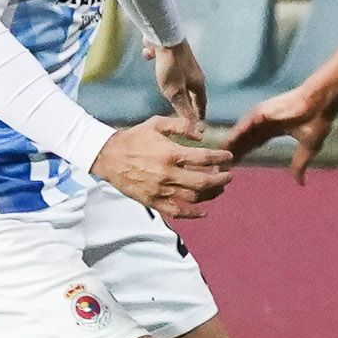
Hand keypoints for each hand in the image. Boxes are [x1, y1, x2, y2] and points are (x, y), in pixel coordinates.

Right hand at [91, 115, 231, 219]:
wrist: (108, 156)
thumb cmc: (134, 138)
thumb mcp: (156, 123)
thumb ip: (181, 125)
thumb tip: (202, 135)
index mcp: (170, 153)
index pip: (204, 158)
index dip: (220, 158)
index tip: (229, 158)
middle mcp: (168, 174)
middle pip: (203, 181)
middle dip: (221, 179)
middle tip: (229, 176)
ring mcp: (161, 190)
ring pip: (193, 197)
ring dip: (210, 194)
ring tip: (219, 189)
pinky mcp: (153, 201)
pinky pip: (176, 212)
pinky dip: (192, 214)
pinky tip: (203, 211)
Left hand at [146, 39, 206, 134]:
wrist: (166, 37)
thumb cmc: (171, 67)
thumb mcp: (176, 92)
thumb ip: (184, 110)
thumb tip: (194, 128)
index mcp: (197, 83)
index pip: (201, 103)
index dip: (199, 115)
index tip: (199, 126)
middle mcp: (193, 72)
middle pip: (192, 90)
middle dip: (189, 102)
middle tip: (186, 112)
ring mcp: (182, 61)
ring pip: (179, 76)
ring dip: (175, 83)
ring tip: (169, 90)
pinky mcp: (170, 52)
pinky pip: (164, 59)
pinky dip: (158, 61)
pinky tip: (148, 57)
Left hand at [223, 85, 336, 182]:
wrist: (321, 102)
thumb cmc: (318, 120)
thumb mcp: (308, 148)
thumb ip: (300, 164)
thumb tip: (299, 183)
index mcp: (275, 128)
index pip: (253, 144)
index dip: (243, 155)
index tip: (233, 168)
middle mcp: (264, 121)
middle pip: (243, 140)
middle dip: (232, 154)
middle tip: (218, 169)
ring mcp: (259, 116)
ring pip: (239, 135)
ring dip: (228, 148)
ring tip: (216, 162)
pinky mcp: (258, 113)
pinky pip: (241, 129)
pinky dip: (232, 139)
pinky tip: (223, 150)